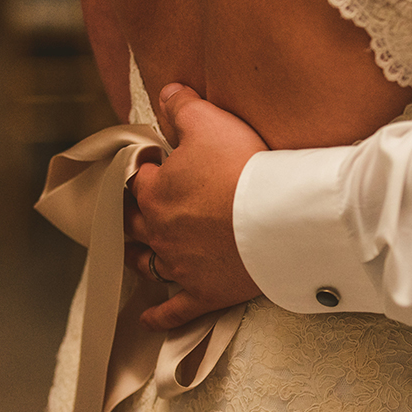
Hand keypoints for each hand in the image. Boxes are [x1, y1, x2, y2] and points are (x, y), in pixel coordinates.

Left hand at [128, 84, 268, 329]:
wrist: (279, 219)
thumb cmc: (244, 167)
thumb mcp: (211, 122)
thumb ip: (184, 106)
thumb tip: (166, 91)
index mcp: (155, 192)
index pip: (138, 177)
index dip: (147, 168)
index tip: (157, 164)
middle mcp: (159, 232)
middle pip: (133, 223)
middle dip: (133, 213)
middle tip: (138, 207)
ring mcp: (179, 266)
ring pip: (147, 264)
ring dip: (139, 257)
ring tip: (136, 253)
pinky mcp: (203, 293)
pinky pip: (174, 310)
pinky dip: (159, 317)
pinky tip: (147, 320)